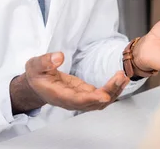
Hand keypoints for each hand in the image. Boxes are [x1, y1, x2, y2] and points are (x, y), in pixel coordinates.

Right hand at [11, 52, 128, 113]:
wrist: (37, 85)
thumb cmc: (36, 75)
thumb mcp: (35, 65)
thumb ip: (46, 61)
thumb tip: (59, 57)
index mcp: (59, 95)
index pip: (77, 100)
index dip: (92, 98)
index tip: (105, 95)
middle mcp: (72, 101)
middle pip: (94, 102)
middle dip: (109, 91)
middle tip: (121, 77)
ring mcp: (80, 99)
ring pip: (100, 101)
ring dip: (114, 91)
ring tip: (124, 77)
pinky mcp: (85, 93)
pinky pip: (101, 95)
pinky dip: (112, 89)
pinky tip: (121, 79)